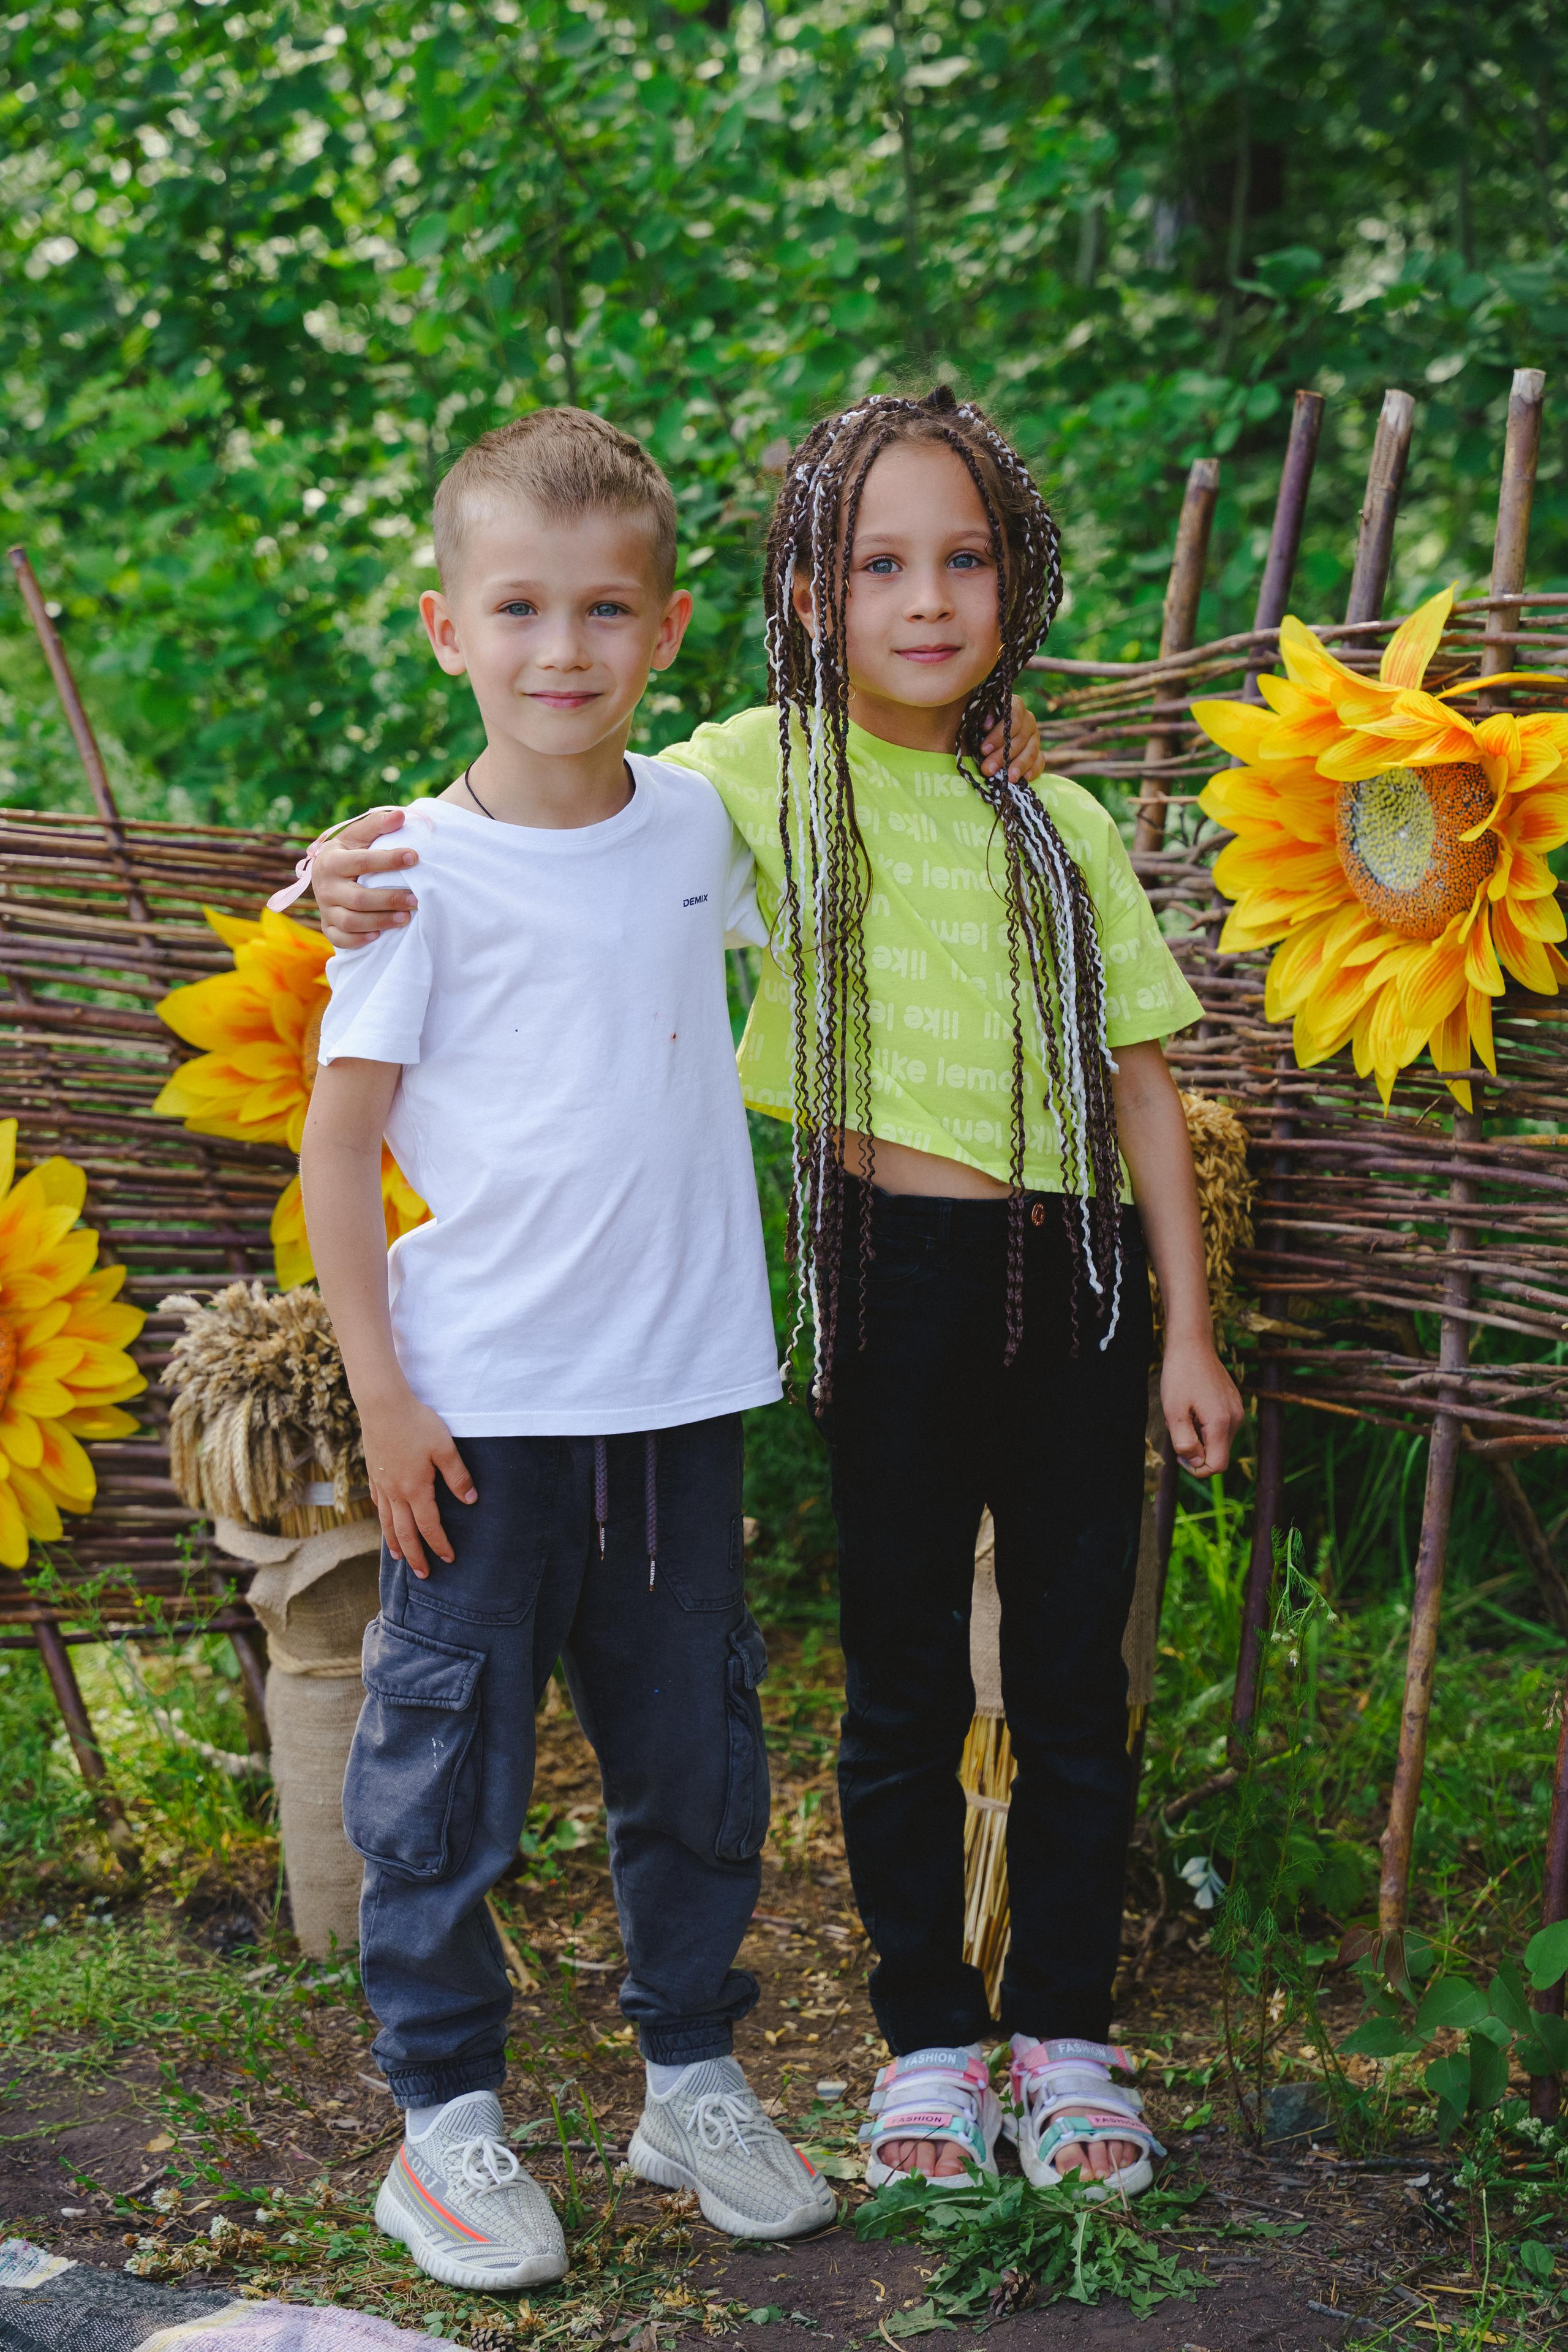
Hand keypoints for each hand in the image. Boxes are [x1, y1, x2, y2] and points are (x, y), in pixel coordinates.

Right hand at [312, 808, 420, 949]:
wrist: (327, 873)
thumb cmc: (349, 852)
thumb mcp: (359, 836)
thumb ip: (377, 825)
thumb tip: (401, 816)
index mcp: (331, 861)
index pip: (362, 862)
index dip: (389, 860)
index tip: (415, 857)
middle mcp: (325, 887)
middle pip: (358, 899)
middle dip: (389, 899)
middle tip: (416, 899)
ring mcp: (325, 909)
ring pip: (351, 922)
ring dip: (381, 921)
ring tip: (407, 918)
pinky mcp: (329, 926)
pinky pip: (340, 939)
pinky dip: (359, 940)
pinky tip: (379, 935)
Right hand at [358, 1388, 476, 1576]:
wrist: (382, 1404)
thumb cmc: (417, 1423)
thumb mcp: (445, 1447)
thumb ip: (458, 1476)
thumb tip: (471, 1501)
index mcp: (415, 1489)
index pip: (429, 1526)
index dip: (440, 1545)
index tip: (449, 1559)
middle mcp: (395, 1492)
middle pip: (405, 1533)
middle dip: (415, 1556)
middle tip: (423, 1574)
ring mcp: (381, 1483)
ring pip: (387, 1521)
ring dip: (394, 1543)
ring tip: (399, 1558)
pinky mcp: (372, 1472)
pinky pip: (377, 1503)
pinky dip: (382, 1518)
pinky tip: (385, 1521)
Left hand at [980, 695, 1045, 784]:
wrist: (982, 743)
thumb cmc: (977, 728)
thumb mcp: (975, 720)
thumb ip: (982, 717)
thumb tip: (987, 724)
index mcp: (1014, 707)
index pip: (1013, 717)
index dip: (998, 734)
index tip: (983, 750)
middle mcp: (1028, 719)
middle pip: (1021, 737)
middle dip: (1003, 756)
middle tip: (988, 769)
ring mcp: (1034, 737)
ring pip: (1031, 750)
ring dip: (1019, 765)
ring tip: (1008, 779)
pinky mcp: (1037, 753)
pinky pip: (1040, 761)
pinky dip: (1033, 770)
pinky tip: (1024, 778)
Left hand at [1160, 1337, 1243, 1476]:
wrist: (1192, 1344)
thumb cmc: (1180, 1376)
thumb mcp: (1174, 1412)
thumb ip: (1185, 1442)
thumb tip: (1197, 1463)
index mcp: (1221, 1423)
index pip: (1216, 1466)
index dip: (1195, 1468)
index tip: (1179, 1451)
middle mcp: (1235, 1418)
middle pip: (1218, 1454)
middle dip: (1196, 1449)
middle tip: (1178, 1426)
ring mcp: (1237, 1410)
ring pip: (1218, 1441)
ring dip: (1200, 1436)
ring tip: (1185, 1414)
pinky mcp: (1234, 1403)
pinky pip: (1221, 1426)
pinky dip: (1205, 1424)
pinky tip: (1193, 1407)